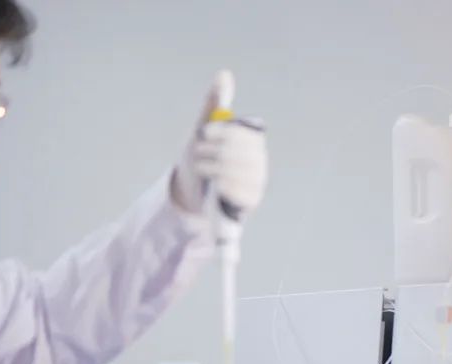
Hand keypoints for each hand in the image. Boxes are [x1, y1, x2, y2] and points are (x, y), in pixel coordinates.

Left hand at [172, 70, 268, 217]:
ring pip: (231, 170)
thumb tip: (224, 74)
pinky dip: (217, 185)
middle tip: (198, 152)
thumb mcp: (205, 129)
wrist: (192, 193)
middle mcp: (259, 161)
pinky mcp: (250, 201)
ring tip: (201, 168)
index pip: (243, 133)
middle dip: (211, 151)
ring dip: (209, 167)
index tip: (204, 132)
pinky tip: (212, 184)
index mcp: (252, 142)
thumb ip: (215, 103)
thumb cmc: (201, 158)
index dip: (222, 131)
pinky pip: (233, 190)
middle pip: (236, 151)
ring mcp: (256, 182)